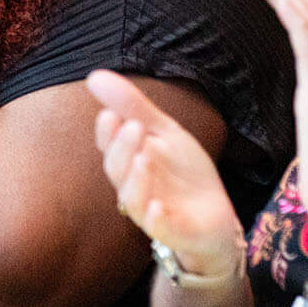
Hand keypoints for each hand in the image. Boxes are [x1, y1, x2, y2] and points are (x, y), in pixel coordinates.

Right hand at [86, 70, 246, 280]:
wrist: (214, 216)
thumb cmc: (182, 174)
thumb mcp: (164, 132)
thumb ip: (133, 106)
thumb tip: (93, 75)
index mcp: (130, 161)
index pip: (109, 145)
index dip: (107, 132)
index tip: (110, 114)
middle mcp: (135, 186)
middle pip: (117, 170)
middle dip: (122, 148)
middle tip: (134, 126)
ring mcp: (151, 211)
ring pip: (133, 199)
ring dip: (136, 180)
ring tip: (144, 159)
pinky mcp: (173, 231)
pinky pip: (158, 227)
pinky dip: (156, 217)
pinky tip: (159, 206)